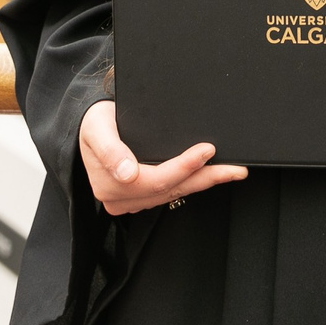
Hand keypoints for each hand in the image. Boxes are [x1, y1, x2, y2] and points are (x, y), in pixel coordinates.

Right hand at [78, 100, 245, 215]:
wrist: (90, 127)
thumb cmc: (94, 124)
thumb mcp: (97, 129)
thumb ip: (110, 151)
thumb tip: (127, 174)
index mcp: (110, 185)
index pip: (156, 180)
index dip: (184, 167)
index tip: (206, 150)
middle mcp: (121, 199)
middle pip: (171, 190)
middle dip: (206, 178)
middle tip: (235, 168)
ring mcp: (133, 201)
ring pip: (175, 193)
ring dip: (204, 182)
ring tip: (231, 171)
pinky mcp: (142, 197)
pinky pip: (172, 192)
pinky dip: (194, 183)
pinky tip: (211, 175)